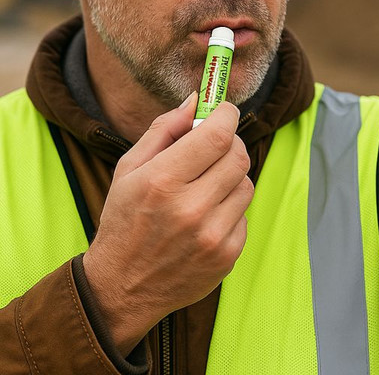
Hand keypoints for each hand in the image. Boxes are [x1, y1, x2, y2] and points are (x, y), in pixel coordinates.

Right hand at [82, 96, 252, 353]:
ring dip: (231, 176)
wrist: (122, 288)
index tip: (224, 111)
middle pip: (239, 156)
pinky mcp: (227, 256)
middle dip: (231, 142)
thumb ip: (164, 129)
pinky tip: (207, 216)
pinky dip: (230, 207)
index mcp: (162, 181)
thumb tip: (197, 100)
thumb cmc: (124, 221)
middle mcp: (190, 209)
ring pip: (246, 184)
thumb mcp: (129, 168)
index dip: (227, 116)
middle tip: (217, 145)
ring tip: (207, 185)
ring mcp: (212, 236)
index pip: (217, 135)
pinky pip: (245, 214)